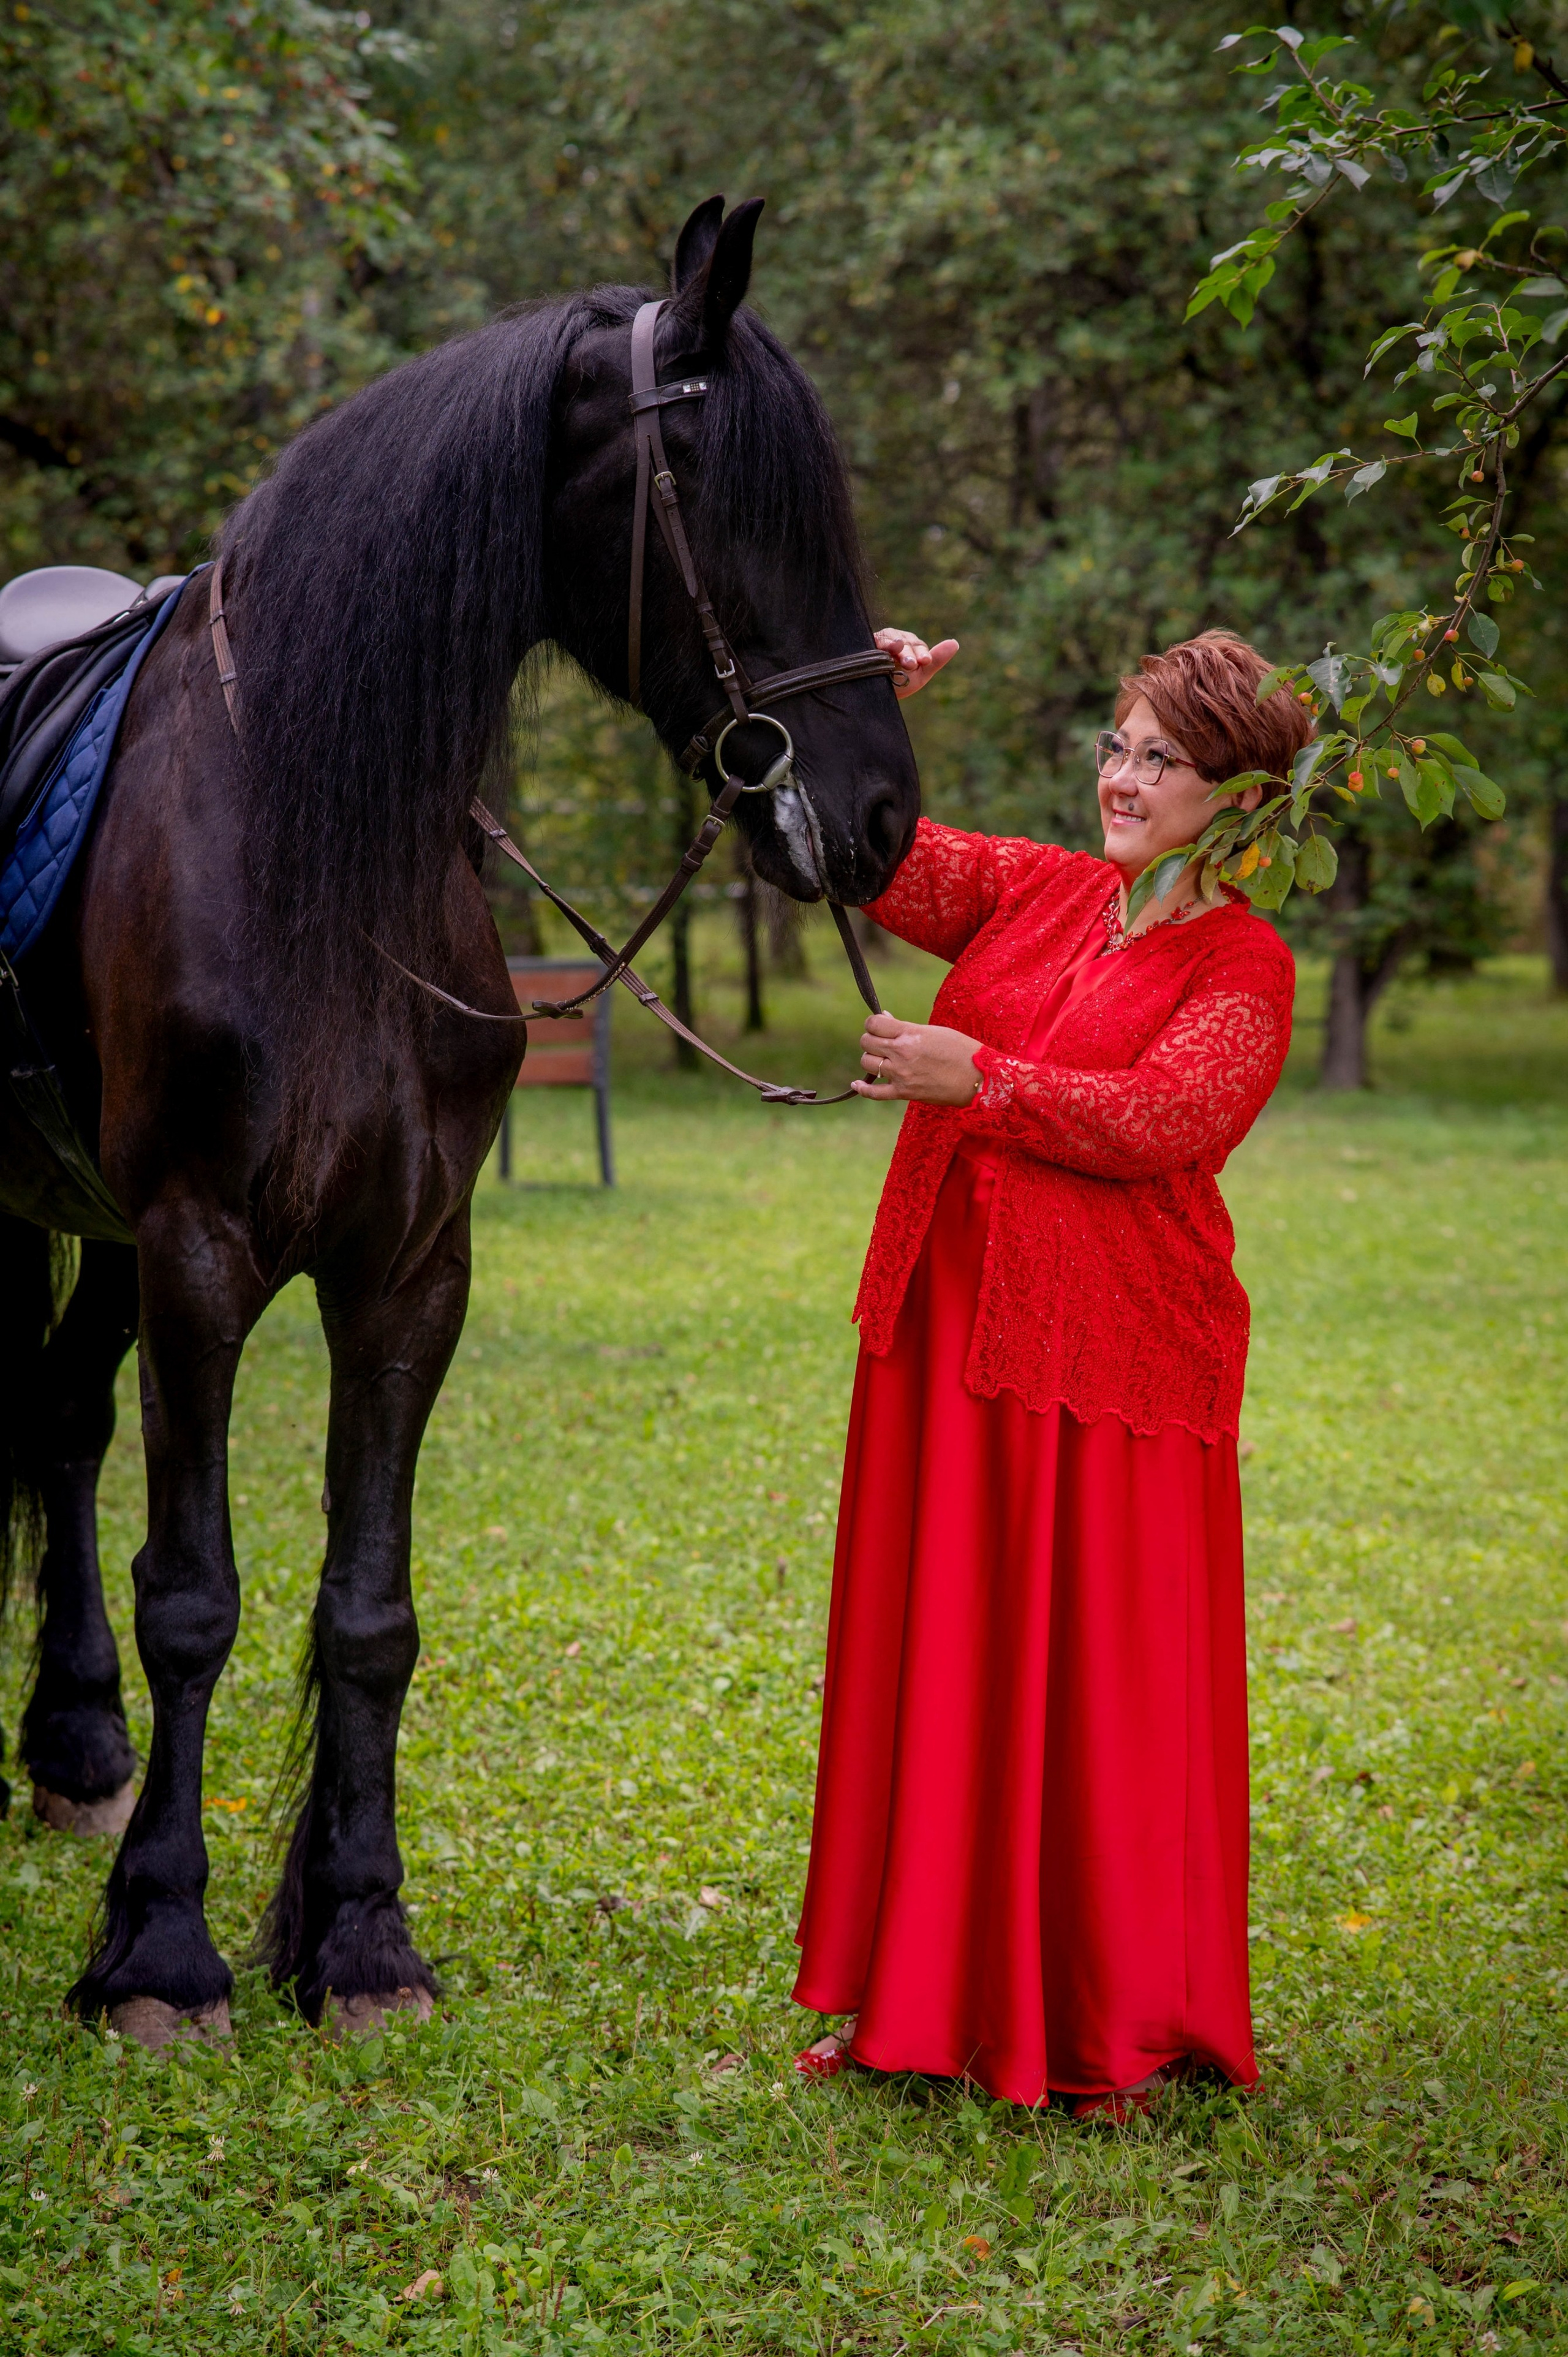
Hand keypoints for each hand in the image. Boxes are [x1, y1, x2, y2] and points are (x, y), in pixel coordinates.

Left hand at [853, 1009, 983, 1103]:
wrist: (979, 1078)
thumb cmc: (961, 1050)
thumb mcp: (935, 1031)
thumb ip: (906, 1027)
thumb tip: (885, 1018)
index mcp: (910, 1034)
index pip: (874, 1023)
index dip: (874, 1023)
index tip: (881, 1026)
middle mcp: (901, 1053)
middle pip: (867, 1042)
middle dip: (871, 1040)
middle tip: (883, 1043)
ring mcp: (901, 1074)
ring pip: (867, 1063)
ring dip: (871, 1060)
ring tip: (882, 1060)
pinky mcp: (904, 1093)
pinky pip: (874, 1093)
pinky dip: (863, 1089)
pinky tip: (857, 1084)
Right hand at [875, 626, 959, 699]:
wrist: (874, 698)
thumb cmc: (898, 685)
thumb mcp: (920, 674)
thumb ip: (936, 659)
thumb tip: (955, 643)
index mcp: (910, 646)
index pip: (917, 647)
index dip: (922, 653)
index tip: (925, 661)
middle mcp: (895, 640)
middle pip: (905, 643)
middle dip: (909, 654)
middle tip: (911, 665)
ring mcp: (880, 642)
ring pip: (890, 640)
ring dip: (895, 646)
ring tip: (897, 649)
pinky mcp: (865, 645)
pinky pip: (874, 643)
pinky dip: (879, 645)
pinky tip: (879, 647)